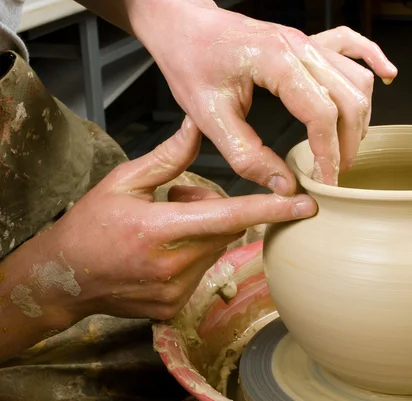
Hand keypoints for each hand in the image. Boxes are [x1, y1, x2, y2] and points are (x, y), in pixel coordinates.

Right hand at [40, 117, 315, 320]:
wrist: (62, 278)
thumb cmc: (90, 224)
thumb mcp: (124, 182)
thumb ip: (168, 158)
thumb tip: (198, 126)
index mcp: (159, 229)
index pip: (228, 216)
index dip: (270, 209)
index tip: (306, 207)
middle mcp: (172, 265)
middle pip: (224, 229)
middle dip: (211, 210)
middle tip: (176, 202)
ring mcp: (175, 291)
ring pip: (215, 250)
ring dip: (201, 234)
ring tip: (164, 229)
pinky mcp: (174, 307)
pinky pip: (202, 272)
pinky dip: (192, 257)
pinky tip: (161, 254)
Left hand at [130, 1, 397, 193]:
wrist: (182, 24)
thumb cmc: (190, 61)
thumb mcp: (209, 117)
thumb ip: (248, 156)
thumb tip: (284, 186)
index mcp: (277, 62)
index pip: (322, 114)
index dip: (329, 154)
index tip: (327, 182)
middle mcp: (300, 47)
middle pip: (349, 99)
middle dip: (348, 142)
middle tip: (335, 173)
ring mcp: (307, 41)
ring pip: (356, 78)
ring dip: (359, 116)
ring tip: (345, 148)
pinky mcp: (306, 40)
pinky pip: (352, 44)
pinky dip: (373, 60)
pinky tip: (388, 76)